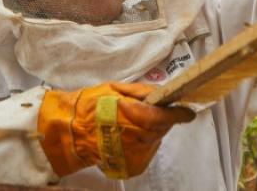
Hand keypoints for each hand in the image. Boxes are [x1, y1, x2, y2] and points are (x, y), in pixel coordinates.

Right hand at [37, 82, 194, 178]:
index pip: (170, 117)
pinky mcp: (133, 167)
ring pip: (153, 140)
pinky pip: (143, 152)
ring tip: (127, 125)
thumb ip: (143, 92)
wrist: (69, 132)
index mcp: (142, 119)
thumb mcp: (117, 89)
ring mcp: (139, 156)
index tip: (186, 110)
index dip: (179, 112)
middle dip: (157, 119)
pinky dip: (138, 144)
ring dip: (147, 132)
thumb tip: (164, 94)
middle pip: (161, 129)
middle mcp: (144, 141)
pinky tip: (123, 137)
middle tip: (141, 112)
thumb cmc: (91, 106)